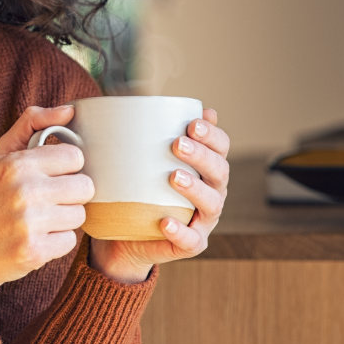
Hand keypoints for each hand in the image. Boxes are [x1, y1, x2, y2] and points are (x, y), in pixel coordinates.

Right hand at [0, 105, 94, 327]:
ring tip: (38, 221)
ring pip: (80, 215)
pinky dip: (56, 243)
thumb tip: (70, 110)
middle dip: (69, 195)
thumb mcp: (0, 155)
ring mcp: (29, 222)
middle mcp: (23, 190)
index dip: (65, 168)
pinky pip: (70, 241)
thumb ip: (32, 124)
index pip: (75, 157)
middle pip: (84, 187)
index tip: (49, 177)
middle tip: (46, 201)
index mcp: (17, 164)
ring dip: (63, 220)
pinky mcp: (35, 251)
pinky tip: (35, 239)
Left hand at [89, 108, 229, 283]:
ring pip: (212, 204)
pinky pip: (190, 240)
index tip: (192, 123)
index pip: (220, 147)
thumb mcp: (137, 161)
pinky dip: (180, 231)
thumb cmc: (135, 190)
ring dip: (195, 189)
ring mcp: (202, 220)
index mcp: (204, 169)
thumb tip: (134, 98)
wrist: (123, 236)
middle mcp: (211, 192)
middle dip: (202, 155)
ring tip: (173, 177)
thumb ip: (143, 135)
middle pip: (219, 172)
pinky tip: (166, 221)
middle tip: (177, 144)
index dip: (213, 135)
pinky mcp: (189, 244)